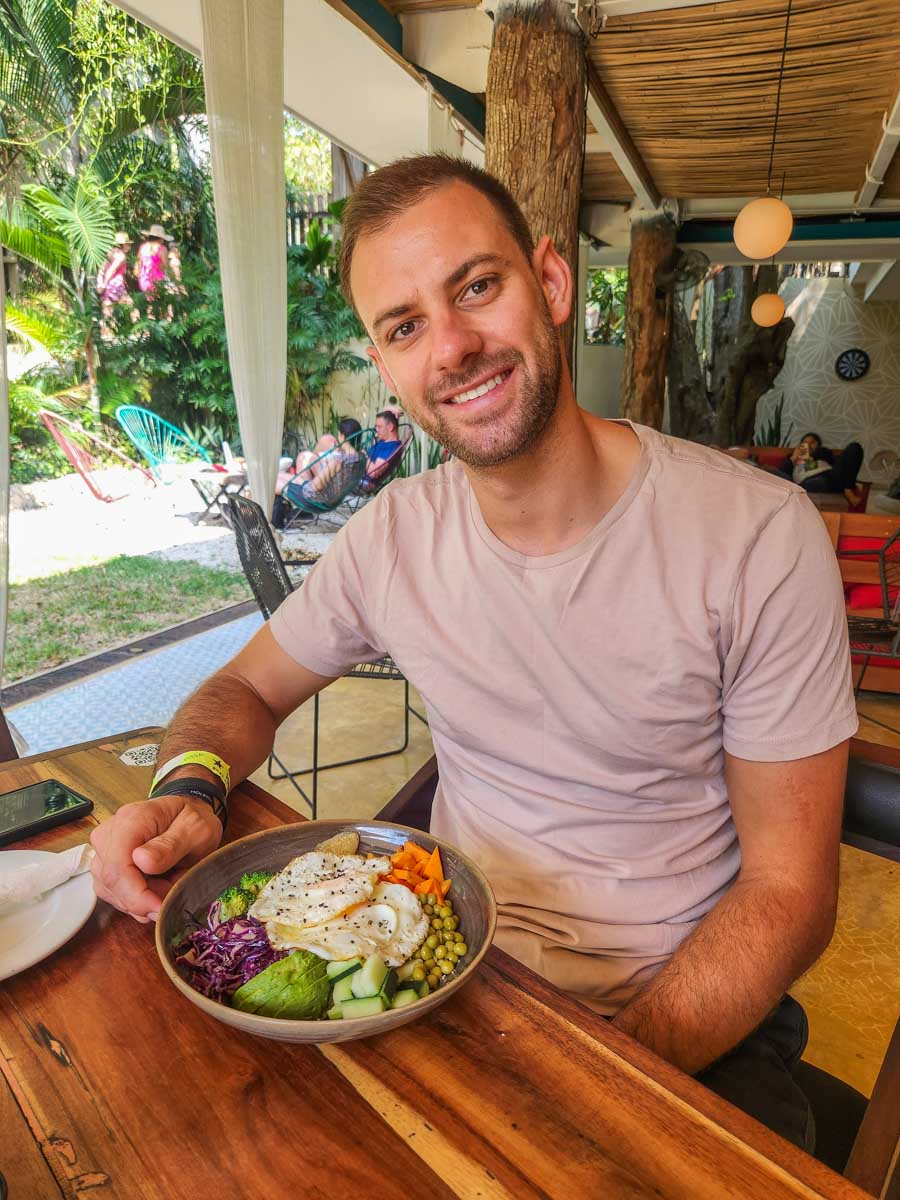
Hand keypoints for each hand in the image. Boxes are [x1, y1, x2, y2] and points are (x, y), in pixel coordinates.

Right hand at [90, 794, 222, 922]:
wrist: (187, 815)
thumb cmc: (192, 820)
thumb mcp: (196, 829)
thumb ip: (171, 845)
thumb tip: (141, 861)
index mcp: (131, 820)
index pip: (117, 867)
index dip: (136, 895)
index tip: (160, 907)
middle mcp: (108, 834)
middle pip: (113, 883)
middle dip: (146, 898)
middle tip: (175, 888)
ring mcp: (103, 852)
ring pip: (112, 893)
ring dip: (144, 898)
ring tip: (170, 880)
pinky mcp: (105, 867)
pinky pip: (115, 895)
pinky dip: (138, 898)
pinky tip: (158, 884)